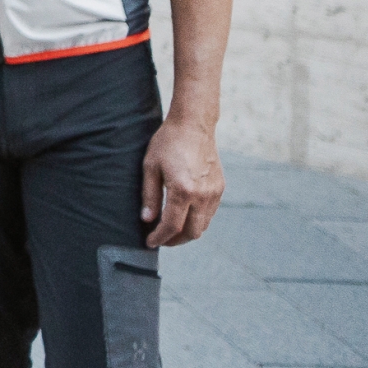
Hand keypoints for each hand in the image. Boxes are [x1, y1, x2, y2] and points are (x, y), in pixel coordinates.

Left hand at [141, 119, 222, 245]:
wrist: (193, 125)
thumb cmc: (167, 143)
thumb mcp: (150, 167)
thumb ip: (150, 196)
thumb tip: (147, 220)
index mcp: (183, 190)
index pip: (172, 226)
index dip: (160, 237)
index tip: (150, 242)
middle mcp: (202, 195)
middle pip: (192, 232)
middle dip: (175, 240)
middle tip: (160, 239)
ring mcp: (214, 193)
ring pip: (203, 225)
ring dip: (187, 232)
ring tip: (170, 229)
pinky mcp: (220, 188)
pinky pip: (210, 213)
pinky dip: (197, 220)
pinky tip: (184, 215)